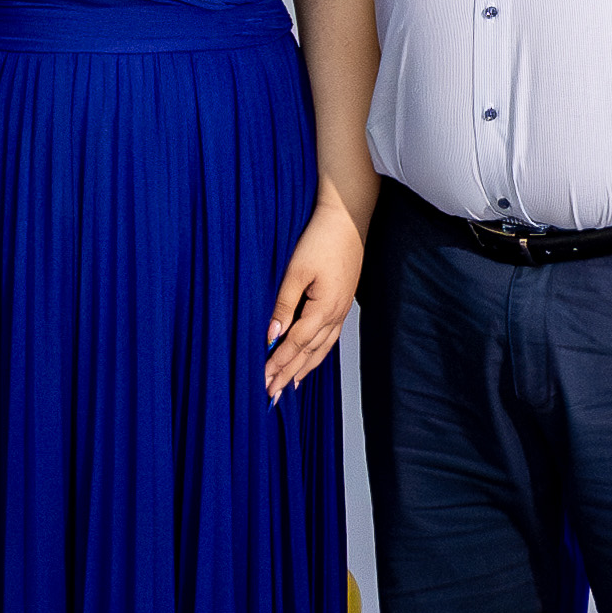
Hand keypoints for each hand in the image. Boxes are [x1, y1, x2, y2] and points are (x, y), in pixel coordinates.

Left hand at [265, 193, 364, 399]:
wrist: (348, 218)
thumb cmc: (322, 239)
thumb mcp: (296, 271)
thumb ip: (283, 306)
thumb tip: (271, 335)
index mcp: (324, 309)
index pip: (296, 345)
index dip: (278, 364)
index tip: (263, 381)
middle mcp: (335, 314)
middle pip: (309, 353)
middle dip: (289, 374)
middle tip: (272, 394)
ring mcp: (341, 310)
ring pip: (321, 349)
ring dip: (304, 368)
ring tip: (289, 384)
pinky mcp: (342, 302)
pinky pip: (329, 337)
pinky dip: (317, 353)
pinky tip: (310, 356)